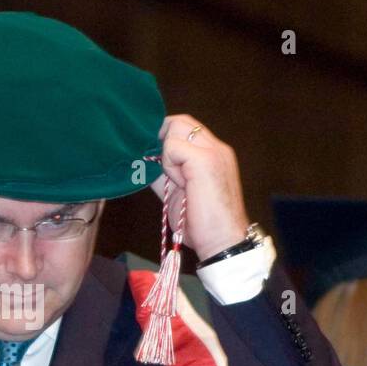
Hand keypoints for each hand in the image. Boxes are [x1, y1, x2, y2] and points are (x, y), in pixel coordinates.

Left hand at [149, 114, 250, 259]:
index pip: (185, 128)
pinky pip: (173, 147)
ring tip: (176, 181)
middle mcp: (216, 147)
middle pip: (180, 121)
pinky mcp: (205, 160)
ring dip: (166, 154)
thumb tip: (143, 162)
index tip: (155, 160)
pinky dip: (168, 164)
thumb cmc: (202, 224)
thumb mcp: (177, 193)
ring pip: (176, 128)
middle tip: (160, 169)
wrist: (223, 243)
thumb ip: (164, 174)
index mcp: (214, 154)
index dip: (165, 138)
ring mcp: (213, 151)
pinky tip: (178, 184)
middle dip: (161, 140)